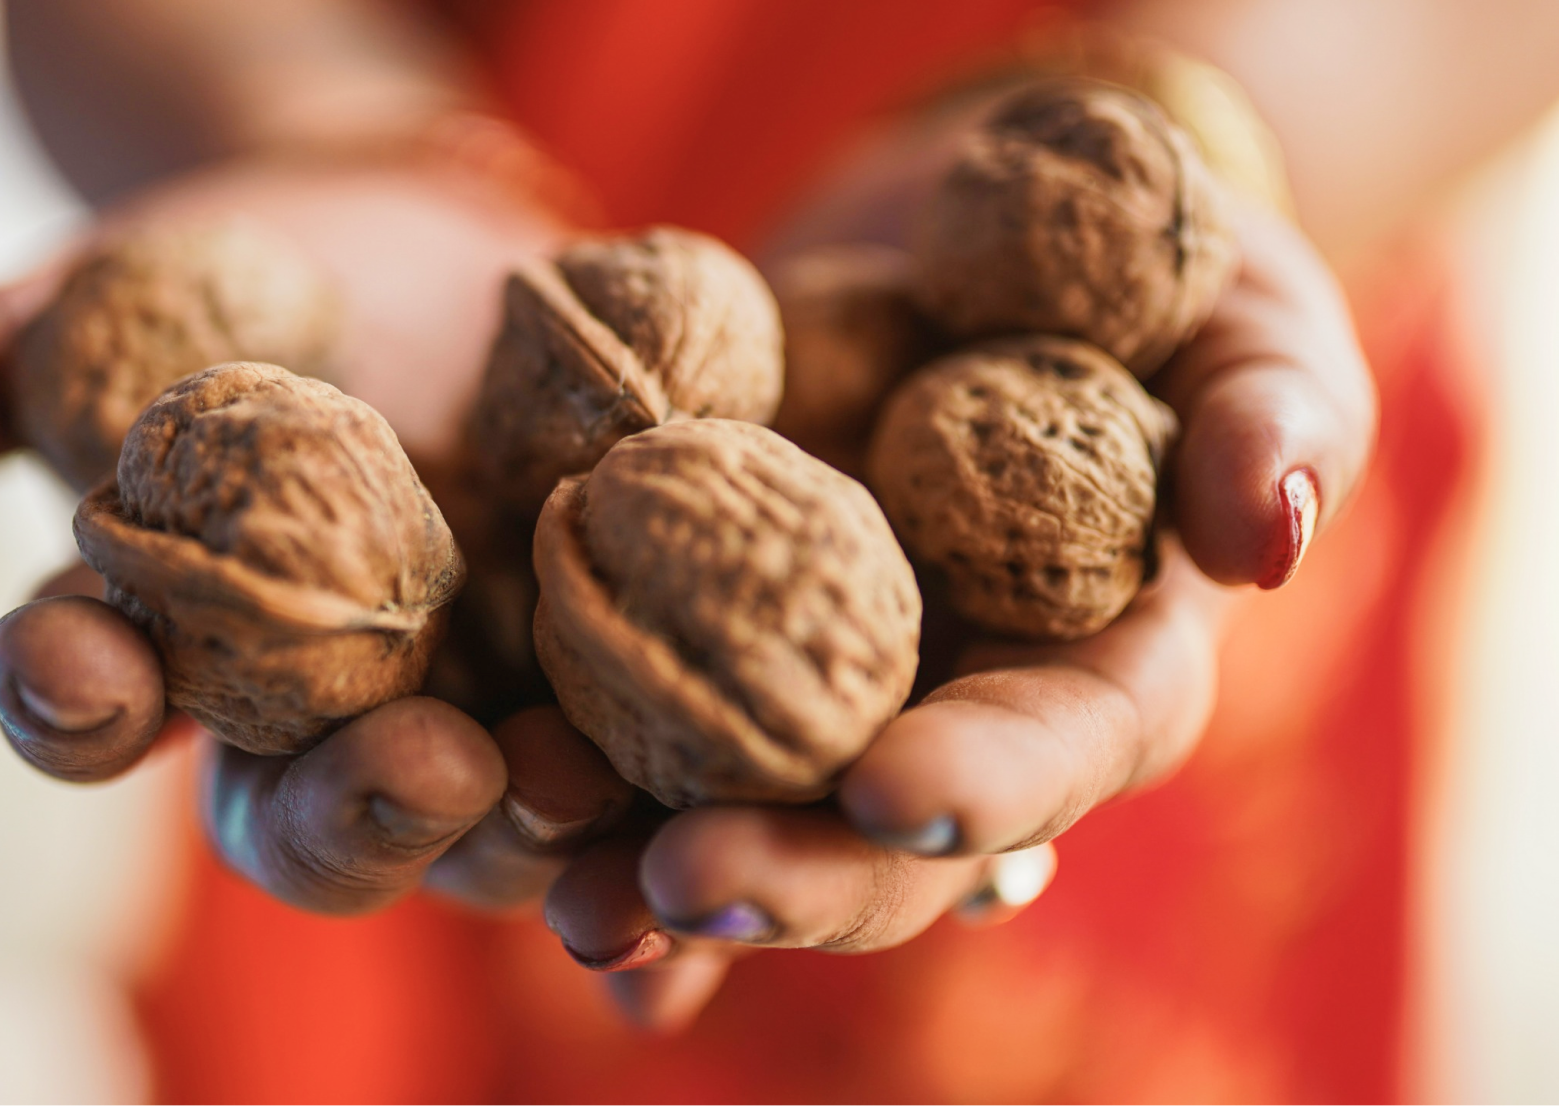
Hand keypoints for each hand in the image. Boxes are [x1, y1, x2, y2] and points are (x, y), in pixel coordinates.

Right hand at [0, 158, 641, 914]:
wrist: (420, 239)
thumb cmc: (235, 274)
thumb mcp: (105, 299)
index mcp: (168, 650)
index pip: (94, 707)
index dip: (72, 698)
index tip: (75, 666)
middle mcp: (315, 721)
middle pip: (313, 816)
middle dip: (353, 808)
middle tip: (414, 771)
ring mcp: (468, 711)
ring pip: (487, 823)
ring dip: (528, 830)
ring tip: (571, 792)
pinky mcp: (598, 682)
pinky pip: (632, 781)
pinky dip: (653, 828)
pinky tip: (687, 855)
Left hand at [534, 150, 1376, 1029]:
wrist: (980, 233)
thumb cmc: (1157, 277)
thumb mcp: (1247, 317)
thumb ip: (1274, 415)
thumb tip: (1264, 533)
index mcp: (1100, 675)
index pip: (1053, 753)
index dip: (980, 789)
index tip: (891, 798)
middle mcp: (955, 719)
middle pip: (882, 845)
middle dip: (791, 871)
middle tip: (681, 883)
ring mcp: (828, 693)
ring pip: (747, 812)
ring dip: (650, 866)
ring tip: (560, 888)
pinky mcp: (716, 635)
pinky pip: (647, 735)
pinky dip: (590, 801)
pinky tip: (517, 846)